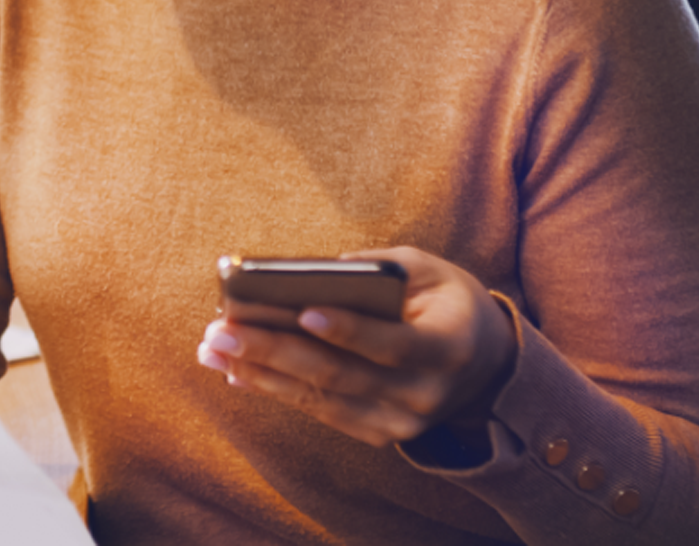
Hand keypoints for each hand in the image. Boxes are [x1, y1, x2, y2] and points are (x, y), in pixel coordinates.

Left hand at [196, 247, 515, 447]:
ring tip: (212, 348)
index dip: (348, 328)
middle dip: (274, 350)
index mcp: (447, 347)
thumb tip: (321, 270)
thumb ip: (383, 266)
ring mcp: (400, 422)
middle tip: (222, 329)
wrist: (486, 366)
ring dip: (260, 373)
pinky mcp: (377, 433)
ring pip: (320, 399)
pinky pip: (319, 411)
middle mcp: (424, 394)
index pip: (392, 342)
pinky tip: (235, 370)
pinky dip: (275, 390)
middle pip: (340, 374)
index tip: (302, 310)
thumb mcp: (432, 270)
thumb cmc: (447, 301)